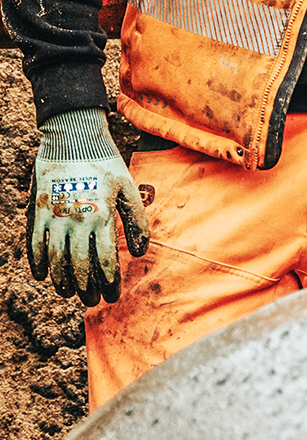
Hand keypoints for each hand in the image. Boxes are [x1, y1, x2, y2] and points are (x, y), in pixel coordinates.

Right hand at [28, 108, 150, 306]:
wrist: (74, 138)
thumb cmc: (106, 164)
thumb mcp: (128, 187)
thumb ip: (136, 220)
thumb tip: (141, 252)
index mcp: (102, 214)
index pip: (105, 259)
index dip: (109, 281)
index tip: (113, 295)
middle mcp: (76, 220)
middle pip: (79, 265)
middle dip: (87, 287)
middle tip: (93, 301)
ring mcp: (54, 217)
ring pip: (55, 260)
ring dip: (62, 280)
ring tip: (70, 293)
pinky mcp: (38, 211)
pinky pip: (34, 244)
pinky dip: (38, 263)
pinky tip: (44, 275)